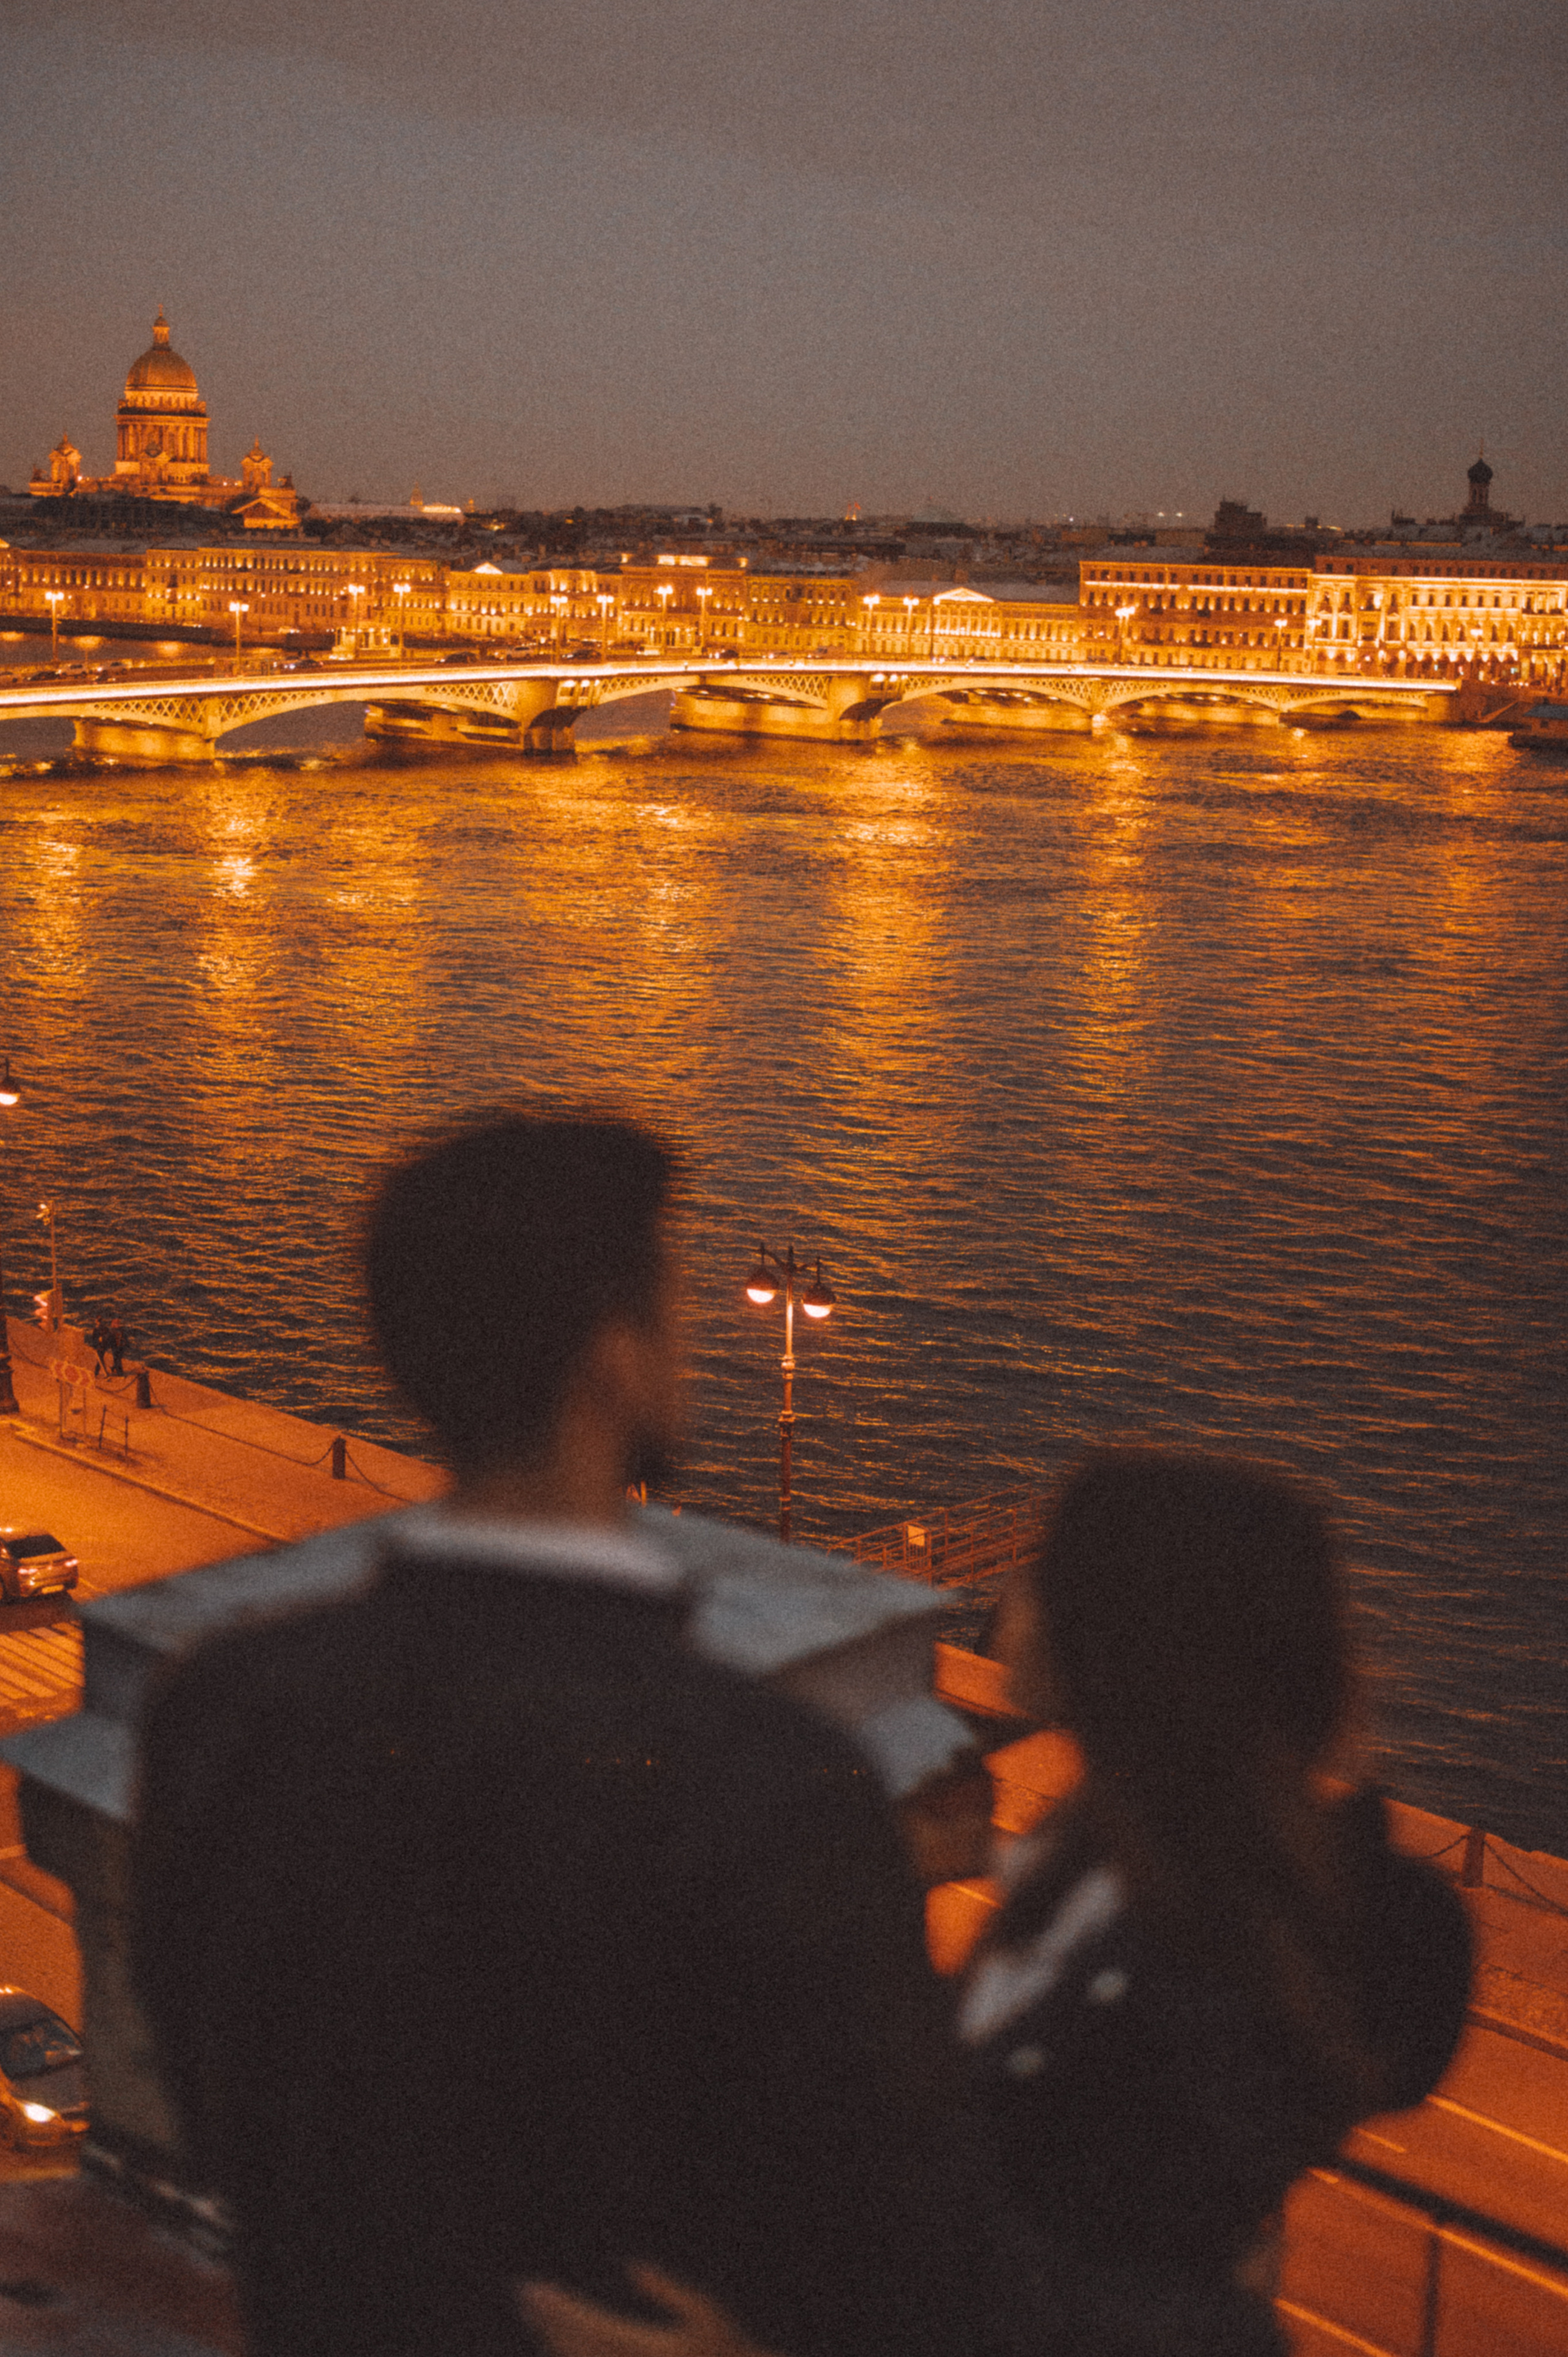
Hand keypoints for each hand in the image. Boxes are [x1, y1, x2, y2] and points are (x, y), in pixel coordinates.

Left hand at [517, 2264, 774, 2356]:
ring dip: (556, 2338)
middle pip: (578, 2345)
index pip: (590, 2326)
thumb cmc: (725, 2348)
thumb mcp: (705, 2312)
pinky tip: (559, 2343)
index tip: (536, 2291)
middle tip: (526, 2296)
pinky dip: (573, 2354)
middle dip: (550, 2318)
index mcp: (647, 2347)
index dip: (561, 2309)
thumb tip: (633, 2267)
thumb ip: (669, 2291)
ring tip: (536, 2314)